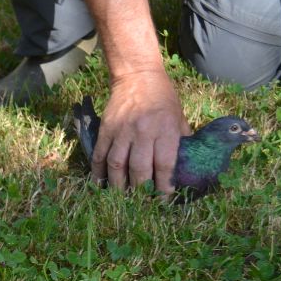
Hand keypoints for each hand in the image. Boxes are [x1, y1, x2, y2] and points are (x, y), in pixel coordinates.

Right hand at [91, 69, 191, 194]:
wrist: (138, 76)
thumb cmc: (163, 97)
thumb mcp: (179, 116)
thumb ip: (180, 140)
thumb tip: (182, 164)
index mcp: (165, 130)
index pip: (164, 165)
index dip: (163, 186)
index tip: (163, 200)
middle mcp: (143, 132)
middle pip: (139, 169)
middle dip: (140, 191)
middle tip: (141, 204)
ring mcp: (121, 132)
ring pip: (116, 165)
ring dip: (118, 185)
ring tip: (120, 198)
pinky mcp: (106, 130)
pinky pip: (100, 155)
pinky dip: (98, 172)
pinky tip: (100, 184)